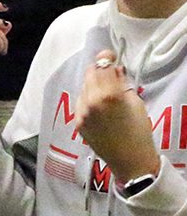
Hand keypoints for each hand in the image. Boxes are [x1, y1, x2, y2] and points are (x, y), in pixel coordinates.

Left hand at [74, 50, 159, 180]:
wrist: (128, 159)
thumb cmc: (138, 131)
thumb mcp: (135, 102)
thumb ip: (122, 84)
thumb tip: (114, 69)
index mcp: (108, 95)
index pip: (102, 66)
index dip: (106, 58)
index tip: (109, 55)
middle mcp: (90, 102)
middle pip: (89, 74)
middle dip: (98, 71)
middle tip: (108, 72)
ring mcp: (81, 113)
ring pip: (83, 88)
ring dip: (92, 85)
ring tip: (105, 92)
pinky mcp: (77, 123)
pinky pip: (80, 103)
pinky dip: (88, 100)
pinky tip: (99, 107)